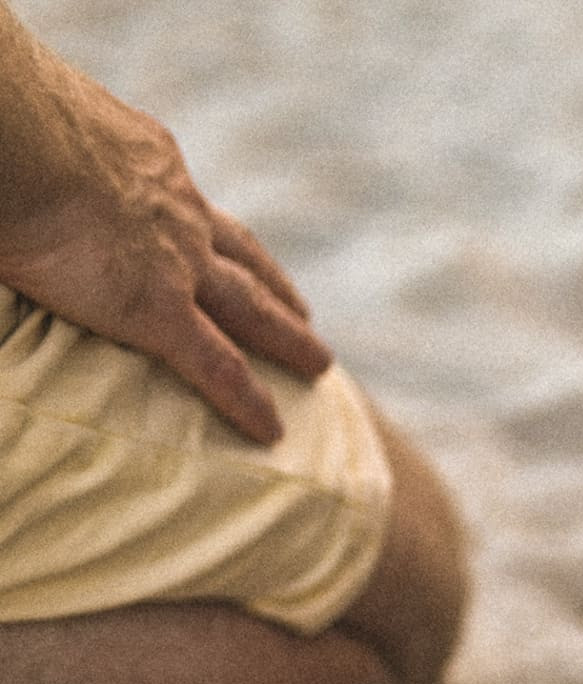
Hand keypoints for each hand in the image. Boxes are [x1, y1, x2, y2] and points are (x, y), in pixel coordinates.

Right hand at [0, 75, 329, 444]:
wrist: (12, 133)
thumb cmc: (2, 121)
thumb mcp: (35, 122)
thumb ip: (43, 157)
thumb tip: (13, 174)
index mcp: (144, 159)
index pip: (184, 199)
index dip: (209, 226)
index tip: (224, 245)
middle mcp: (176, 209)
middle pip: (241, 254)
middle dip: (273, 284)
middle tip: (305, 313)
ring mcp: (176, 260)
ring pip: (251, 307)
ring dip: (287, 336)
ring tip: (317, 365)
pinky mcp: (158, 309)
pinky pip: (217, 365)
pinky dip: (246, 399)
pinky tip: (271, 430)